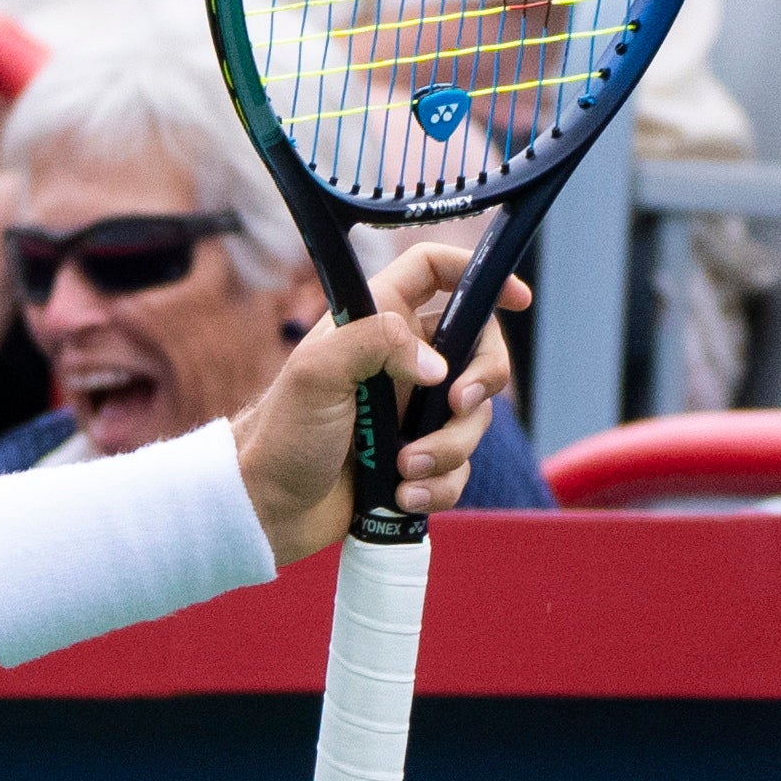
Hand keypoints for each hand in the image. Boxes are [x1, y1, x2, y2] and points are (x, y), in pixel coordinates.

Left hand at [233, 239, 526, 561]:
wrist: (263, 508)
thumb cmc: (279, 432)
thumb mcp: (317, 372)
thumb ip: (375, 342)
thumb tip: (438, 365)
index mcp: (375, 323)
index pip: (433, 272)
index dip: (477, 273)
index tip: (516, 299)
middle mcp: (399, 362)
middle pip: (478, 350)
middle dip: (482, 381)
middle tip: (456, 405)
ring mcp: (410, 413)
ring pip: (473, 417)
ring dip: (448, 448)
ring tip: (403, 468)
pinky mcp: (415, 459)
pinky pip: (458, 467)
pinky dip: (438, 484)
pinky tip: (402, 494)